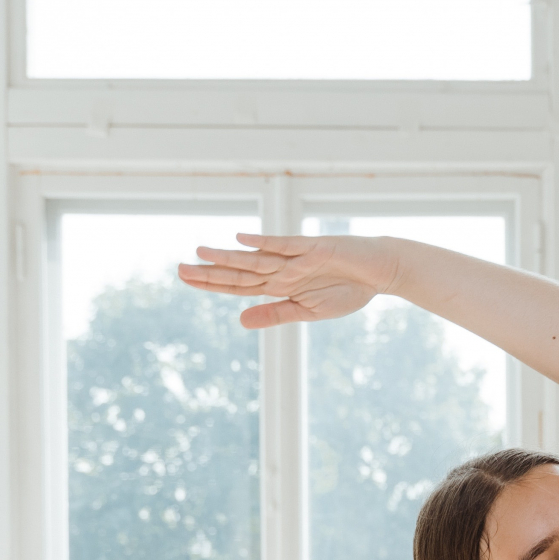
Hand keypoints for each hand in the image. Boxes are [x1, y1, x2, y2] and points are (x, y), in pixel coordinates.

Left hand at [178, 232, 402, 328]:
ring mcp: (295, 258)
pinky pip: (285, 244)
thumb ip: (275, 315)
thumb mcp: (308, 312)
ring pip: (255, 258)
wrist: (380, 272)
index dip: (212, 284)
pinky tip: (242, 238)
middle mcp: (282, 270)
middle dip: (210, 272)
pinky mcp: (313, 247)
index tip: (187, 280)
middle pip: (240, 272)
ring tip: (200, 252)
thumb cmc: (348, 291)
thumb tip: (239, 322)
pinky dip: (264, 241)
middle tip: (178, 269)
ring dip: (229, 256)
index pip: (239, 286)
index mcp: (280, 286)